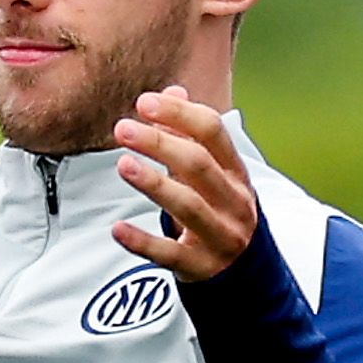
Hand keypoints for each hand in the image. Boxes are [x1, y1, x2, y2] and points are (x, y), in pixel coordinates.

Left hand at [112, 86, 258, 280]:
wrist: (244, 272)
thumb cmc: (220, 212)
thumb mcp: (214, 174)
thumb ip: (190, 135)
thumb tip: (172, 90)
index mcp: (237, 173)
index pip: (213, 133)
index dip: (179, 113)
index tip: (144, 102)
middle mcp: (234, 203)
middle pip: (198, 165)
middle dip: (159, 143)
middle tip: (123, 128)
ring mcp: (219, 237)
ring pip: (188, 205)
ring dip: (153, 182)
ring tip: (123, 163)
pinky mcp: (199, 266)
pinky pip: (169, 254)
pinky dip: (142, 241)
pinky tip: (117, 228)